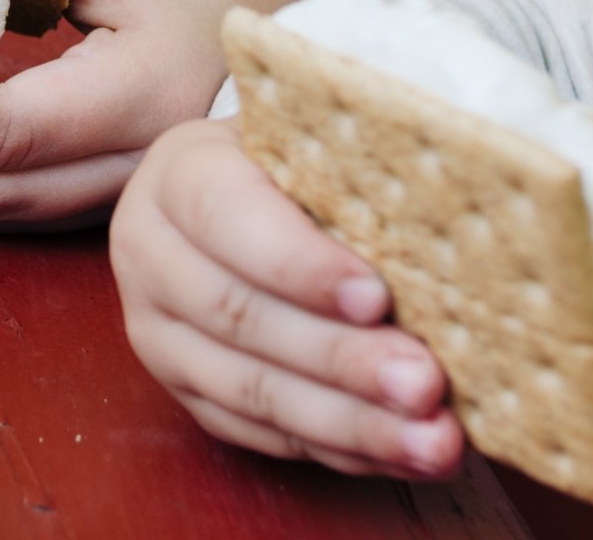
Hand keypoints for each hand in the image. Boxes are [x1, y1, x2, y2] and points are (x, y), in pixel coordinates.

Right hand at [111, 118, 464, 476]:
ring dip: (349, 423)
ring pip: (250, 390)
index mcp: (177, 174)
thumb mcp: (309, 139)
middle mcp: (150, 254)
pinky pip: (261, 434)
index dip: (301, 265)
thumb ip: (349, 171)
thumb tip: (441, 222)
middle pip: (240, 317)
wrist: (237, 189)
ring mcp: (159, 332)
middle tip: (424, 383)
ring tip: (431, 440)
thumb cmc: (297, 156)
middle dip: (341, 358)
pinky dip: (338, 448)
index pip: (228, 219)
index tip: (378, 298)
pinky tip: (401, 452)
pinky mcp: (186, 391)